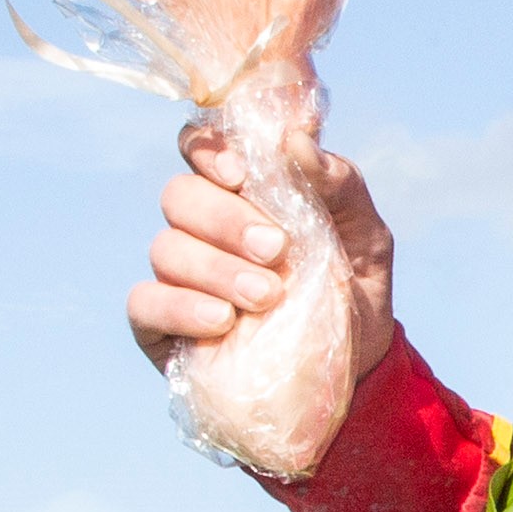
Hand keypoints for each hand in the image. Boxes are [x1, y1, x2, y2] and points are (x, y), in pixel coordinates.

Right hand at [129, 118, 398, 469]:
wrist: (356, 370)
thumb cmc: (353, 289)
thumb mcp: (366, 235)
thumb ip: (340, 184)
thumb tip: (297, 141)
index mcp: (242, 191)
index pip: (199, 146)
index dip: (208, 149)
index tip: (240, 172)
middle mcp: (201, 227)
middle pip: (181, 196)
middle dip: (227, 219)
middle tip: (276, 250)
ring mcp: (178, 275)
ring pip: (166, 248)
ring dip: (217, 269)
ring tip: (266, 297)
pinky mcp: (160, 324)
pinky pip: (146, 303)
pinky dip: (180, 307)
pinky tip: (221, 321)